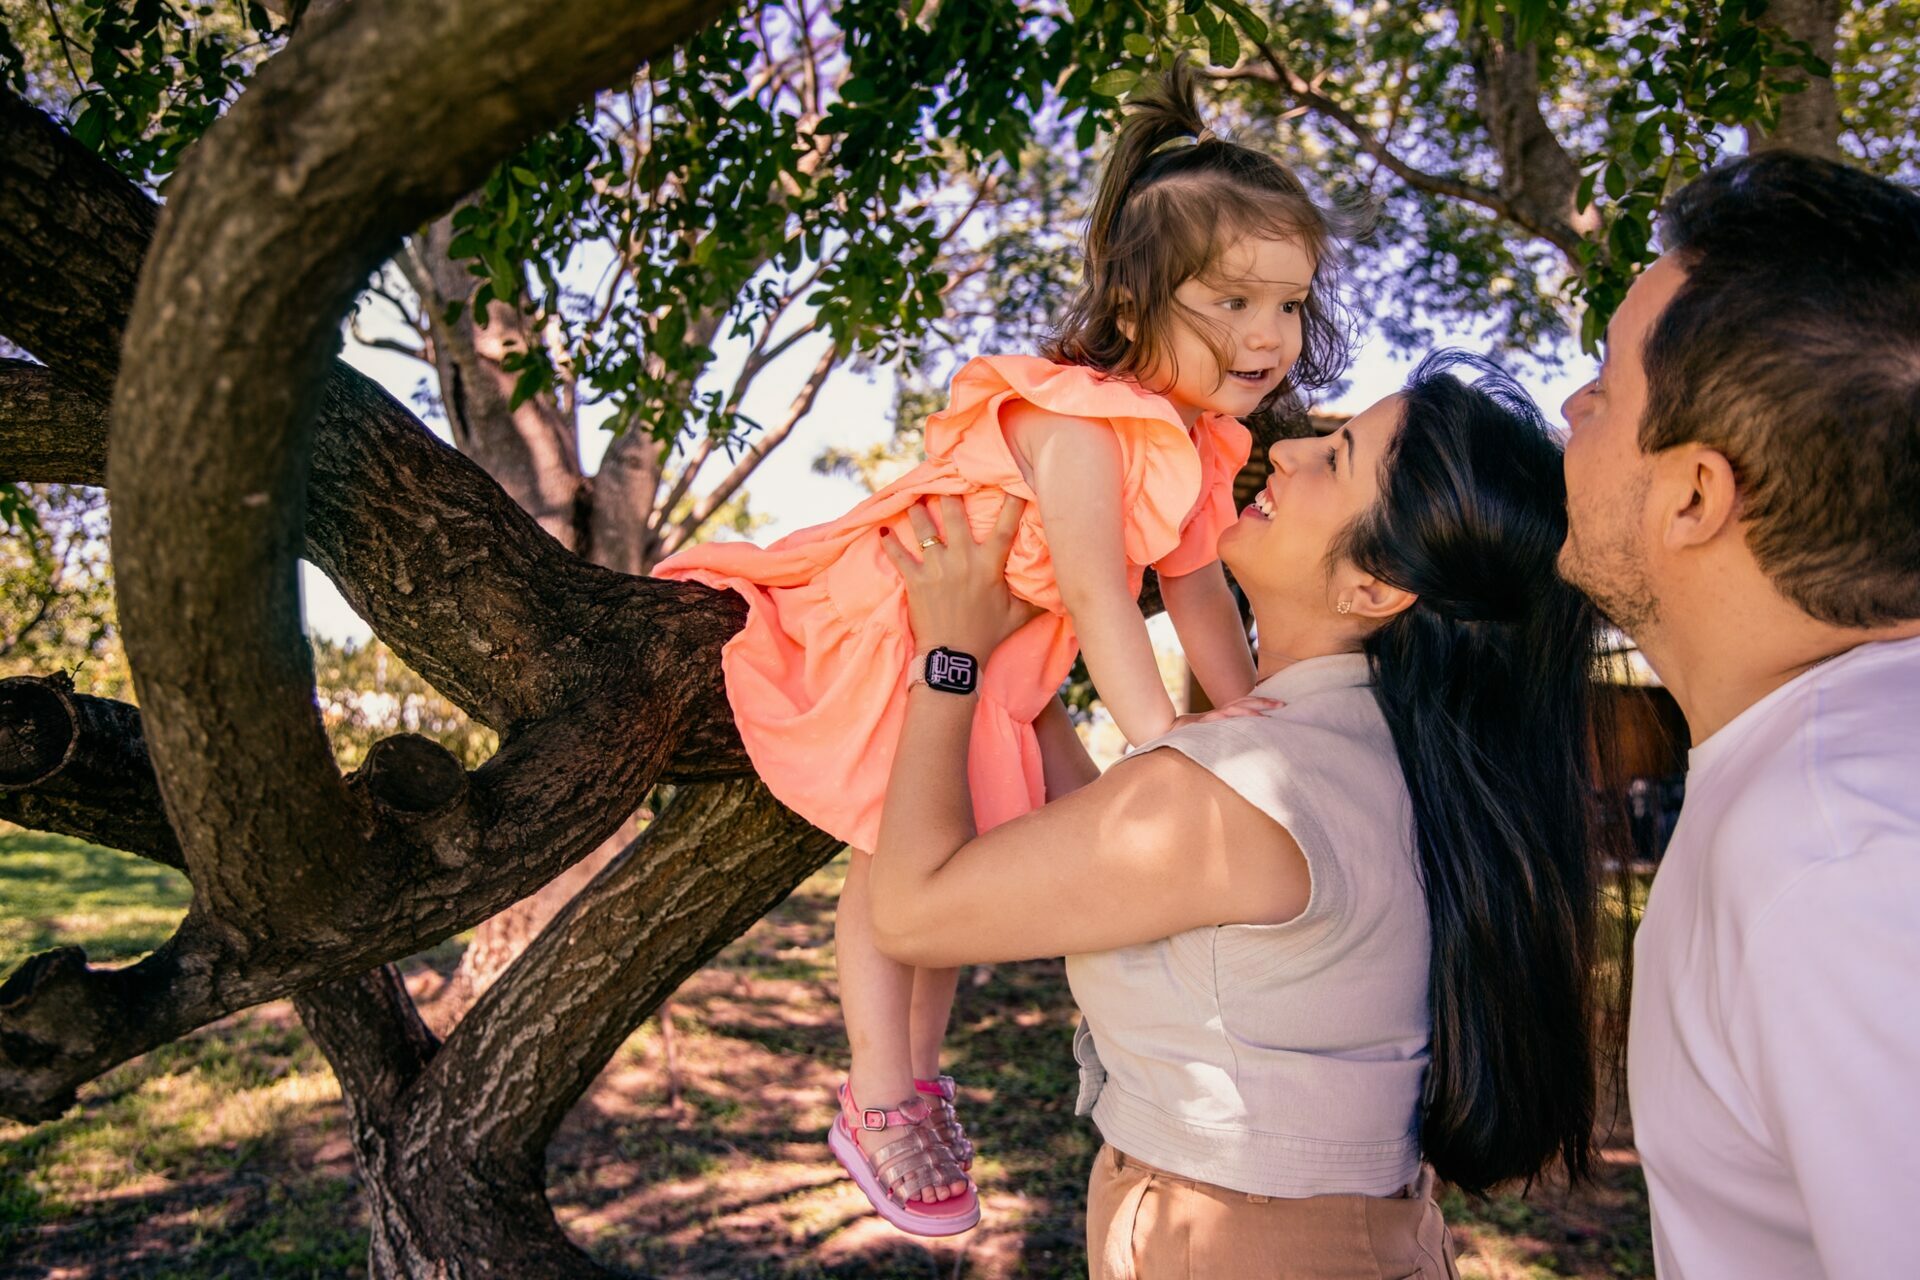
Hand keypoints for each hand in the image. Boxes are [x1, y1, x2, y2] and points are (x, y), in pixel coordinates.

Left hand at [879, 494, 1040, 658]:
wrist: (954, 657)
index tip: (1012, 480)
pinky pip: (898, 555)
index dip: (1011, 501)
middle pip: (954, 514)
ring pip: (923, 528)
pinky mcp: (915, 580)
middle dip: (949, 495)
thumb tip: (1064, 594)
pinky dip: (889, 542)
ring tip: (915, 502)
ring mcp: (936, 568)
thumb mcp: (1018, 616)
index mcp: (989, 564)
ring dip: (918, 513)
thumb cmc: (987, 635)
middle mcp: (962, 559)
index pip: (1005, 526)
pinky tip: (883, 531)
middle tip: (945, 482)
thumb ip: (1037, 600)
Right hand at [1167, 696, 1283, 730]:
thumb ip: (1228, 733)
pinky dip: (1233, 718)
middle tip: (1282, 705)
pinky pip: (1220, 719)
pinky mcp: (1203, 723)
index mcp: (1223, 714)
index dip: (1262, 702)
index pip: (1245, 703)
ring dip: (1251, 710)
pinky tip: (1243, 721)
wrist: (1166, 732)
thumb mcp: (1214, 735)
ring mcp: (1211, 717)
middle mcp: (1219, 712)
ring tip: (1268, 714)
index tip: (1281, 705)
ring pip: (1234, 709)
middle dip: (1264, 702)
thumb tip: (1247, 739)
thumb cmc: (1190, 737)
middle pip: (1244, 702)